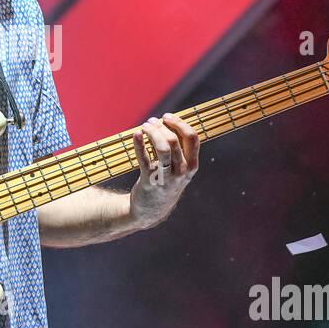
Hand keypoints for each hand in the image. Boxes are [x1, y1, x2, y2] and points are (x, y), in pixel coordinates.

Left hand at [130, 112, 199, 228]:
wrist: (151, 210)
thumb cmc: (165, 182)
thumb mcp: (179, 168)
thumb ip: (178, 148)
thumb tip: (168, 122)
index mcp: (192, 165)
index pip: (192, 138)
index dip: (180, 123)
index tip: (166, 117)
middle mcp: (182, 171)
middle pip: (174, 140)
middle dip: (161, 126)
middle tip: (150, 122)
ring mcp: (166, 177)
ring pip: (163, 148)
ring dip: (152, 133)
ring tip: (144, 127)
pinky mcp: (149, 180)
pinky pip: (144, 159)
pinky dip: (139, 144)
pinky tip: (136, 134)